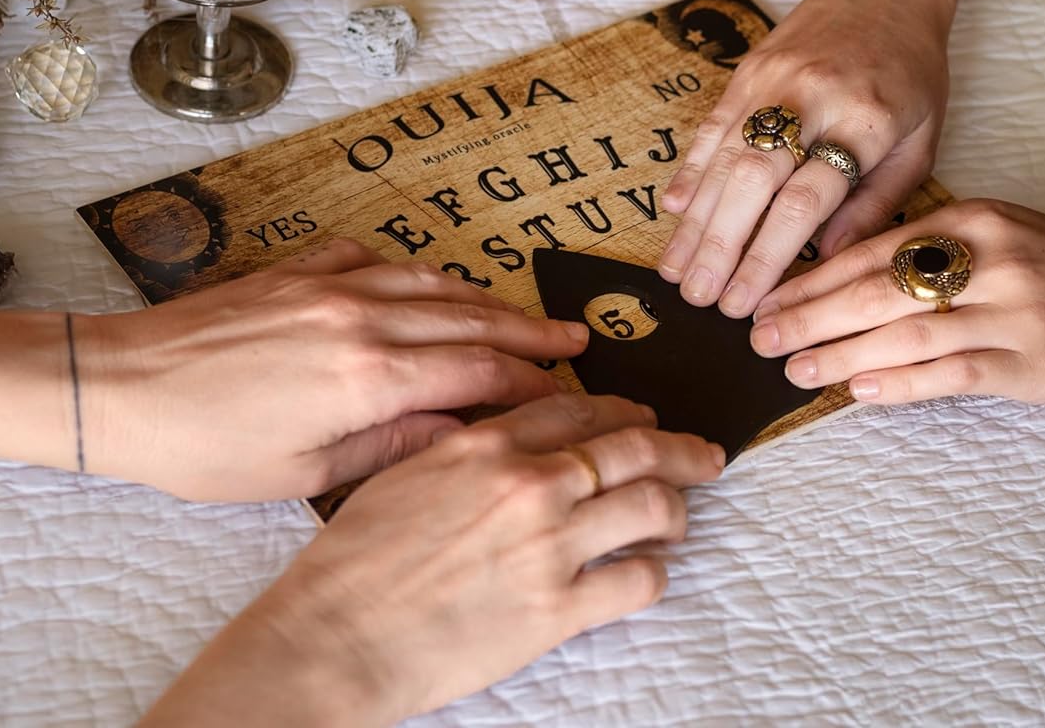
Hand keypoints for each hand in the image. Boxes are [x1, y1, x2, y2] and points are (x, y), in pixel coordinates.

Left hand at [78, 238, 588, 501]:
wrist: (118, 387)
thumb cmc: (203, 447)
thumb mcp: (305, 473)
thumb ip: (393, 445)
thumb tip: (459, 432)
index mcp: (369, 375)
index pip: (479, 373)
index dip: (531, 384)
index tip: (564, 392)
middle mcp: (361, 317)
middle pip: (471, 320)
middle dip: (531, 333)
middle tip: (577, 340)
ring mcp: (330, 285)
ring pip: (432, 283)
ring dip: (484, 300)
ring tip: (521, 314)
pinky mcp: (296, 270)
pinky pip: (375, 258)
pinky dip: (413, 271)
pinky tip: (427, 283)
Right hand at [138, 393, 725, 726]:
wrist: (336, 636)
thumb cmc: (355, 560)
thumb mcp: (406, 473)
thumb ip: (469, 449)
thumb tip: (518, 441)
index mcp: (486, 444)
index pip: (584, 408)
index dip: (627, 409)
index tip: (646, 416)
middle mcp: (529, 483)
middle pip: (636, 447)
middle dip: (683, 447)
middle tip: (707, 454)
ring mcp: (550, 545)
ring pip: (652, 506)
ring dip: (677, 509)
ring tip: (678, 518)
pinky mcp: (559, 609)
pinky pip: (638, 580)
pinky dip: (654, 573)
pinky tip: (648, 572)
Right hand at [658, 0, 952, 319]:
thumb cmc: (913, 72)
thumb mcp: (920, 141)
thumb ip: (877, 202)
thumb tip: (829, 260)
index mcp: (863, 122)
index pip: (805, 202)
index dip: (769, 257)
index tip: (747, 303)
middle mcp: (812, 99)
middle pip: (754, 183)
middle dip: (721, 248)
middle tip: (700, 300)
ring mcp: (772, 80)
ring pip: (724, 158)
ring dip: (696, 221)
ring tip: (675, 272)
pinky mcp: (747, 69)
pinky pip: (711, 126)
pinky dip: (690, 170)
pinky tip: (675, 211)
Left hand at [748, 199, 1044, 404]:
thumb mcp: (998, 235)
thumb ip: (929, 251)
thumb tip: (840, 280)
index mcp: (972, 219)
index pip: (873, 249)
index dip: (812, 278)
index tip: (767, 300)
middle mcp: (991, 258)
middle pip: (878, 289)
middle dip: (810, 315)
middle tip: (760, 338)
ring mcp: (1015, 311)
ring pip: (908, 333)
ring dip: (842, 354)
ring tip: (795, 369)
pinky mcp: (1034, 363)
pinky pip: (952, 374)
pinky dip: (901, 384)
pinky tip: (860, 392)